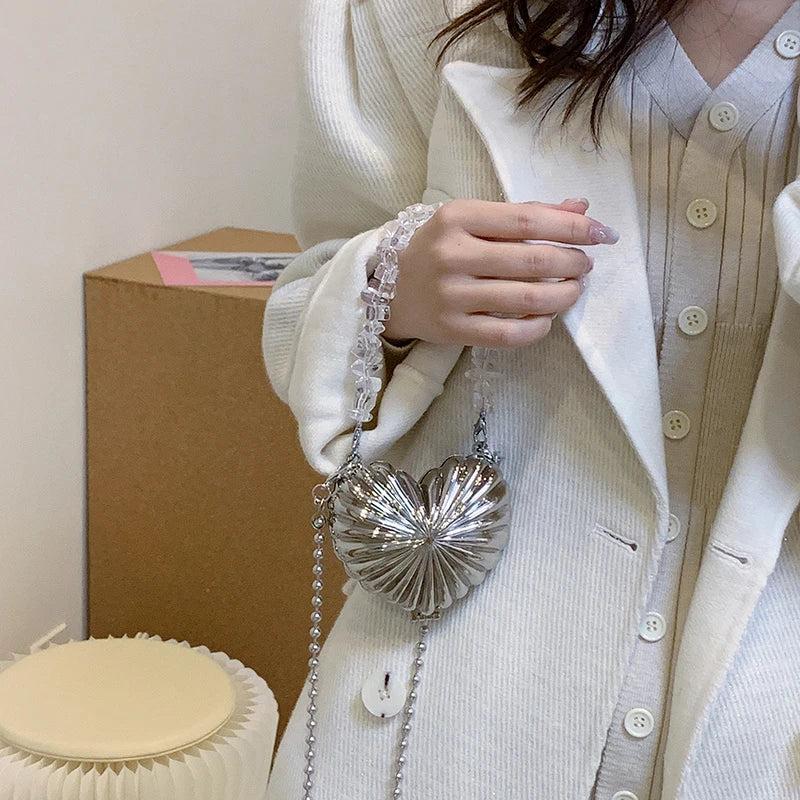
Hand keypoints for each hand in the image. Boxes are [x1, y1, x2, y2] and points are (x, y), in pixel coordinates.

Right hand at [382, 197, 618, 347]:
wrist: (389, 290)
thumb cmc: (439, 249)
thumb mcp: (473, 221)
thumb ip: (525, 213)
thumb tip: (581, 206)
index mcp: (458, 217)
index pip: (529, 220)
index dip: (574, 226)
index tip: (603, 233)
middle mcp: (452, 255)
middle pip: (533, 261)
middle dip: (573, 263)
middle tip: (585, 265)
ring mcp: (451, 296)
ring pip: (527, 300)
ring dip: (564, 295)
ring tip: (573, 289)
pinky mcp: (452, 330)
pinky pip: (509, 335)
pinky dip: (538, 328)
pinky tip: (547, 318)